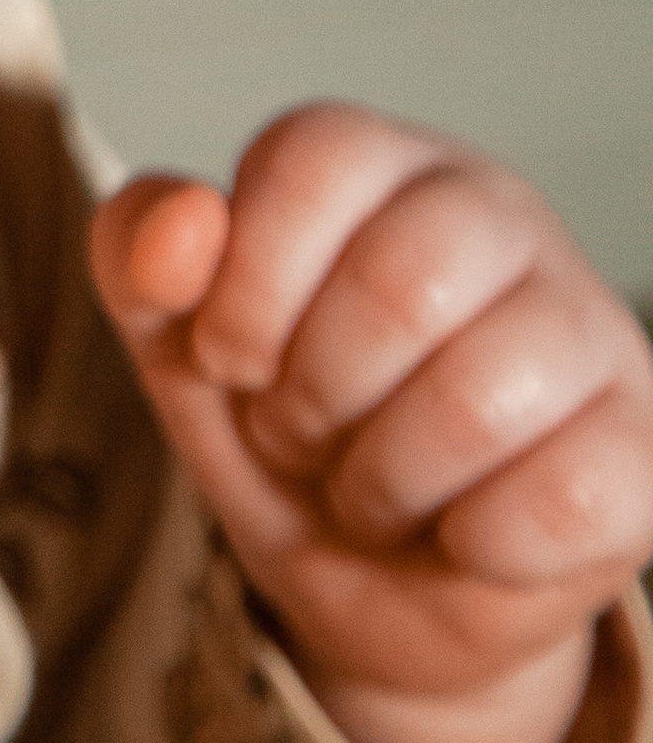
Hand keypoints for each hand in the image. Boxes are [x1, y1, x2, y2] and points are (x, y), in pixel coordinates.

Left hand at [93, 104, 652, 742]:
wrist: (371, 586)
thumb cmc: (284, 424)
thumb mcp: (177, 339)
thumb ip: (140, 255)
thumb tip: (186, 221)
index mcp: (385, 164)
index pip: (317, 156)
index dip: (247, 285)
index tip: (233, 357)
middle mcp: (502, 216)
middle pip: (404, 281)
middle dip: (314, 395)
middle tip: (304, 431)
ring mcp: (590, 326)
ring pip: (481, 399)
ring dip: (383, 482)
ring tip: (373, 485)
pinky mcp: (641, 446)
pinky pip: (556, 501)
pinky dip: (473, 543)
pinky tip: (460, 529)